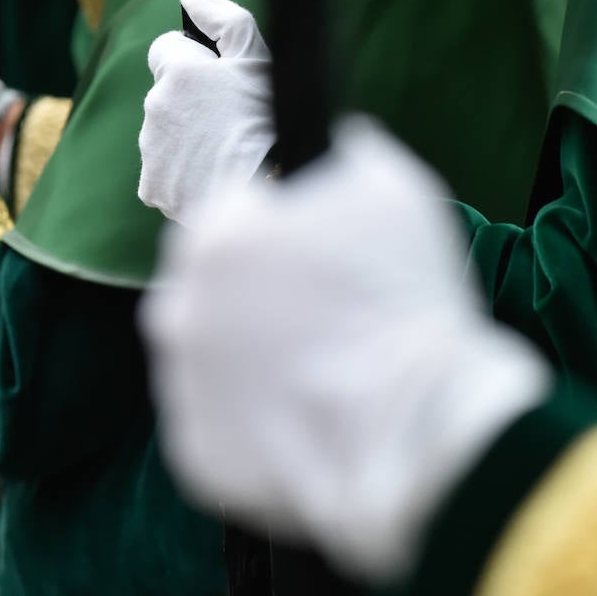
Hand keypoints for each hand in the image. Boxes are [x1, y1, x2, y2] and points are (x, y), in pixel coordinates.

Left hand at [138, 0, 275, 227]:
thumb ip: (223, 16)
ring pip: (163, 133)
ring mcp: (151, 148)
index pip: (165, 48)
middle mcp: (155, 106)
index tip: (216, 80)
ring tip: (225, 153)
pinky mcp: (152, 186)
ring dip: (186, 138)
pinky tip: (211, 178)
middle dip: (189, 102)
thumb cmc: (270, 119)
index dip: (193, 60)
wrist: (270, 191)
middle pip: (165, 94)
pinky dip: (180, 175)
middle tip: (229, 121)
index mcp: (178, 70)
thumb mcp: (258, 57)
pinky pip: (161, 172)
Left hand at [141, 116, 550, 582]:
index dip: (274, 232)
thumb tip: (333, 142)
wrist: (417, 429)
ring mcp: (183, 388)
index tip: (310, 256)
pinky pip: (218, 425)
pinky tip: (305, 420)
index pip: (228, 217)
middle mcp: (178, 310)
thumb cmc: (404, 302)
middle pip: (207, 289)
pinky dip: (251, 422)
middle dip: (252, 297)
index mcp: (215, 239)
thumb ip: (346, 152)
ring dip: (247, 358)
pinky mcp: (195, 453)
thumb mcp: (395, 190)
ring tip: (317, 373)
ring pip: (208, 358)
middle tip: (316, 318)